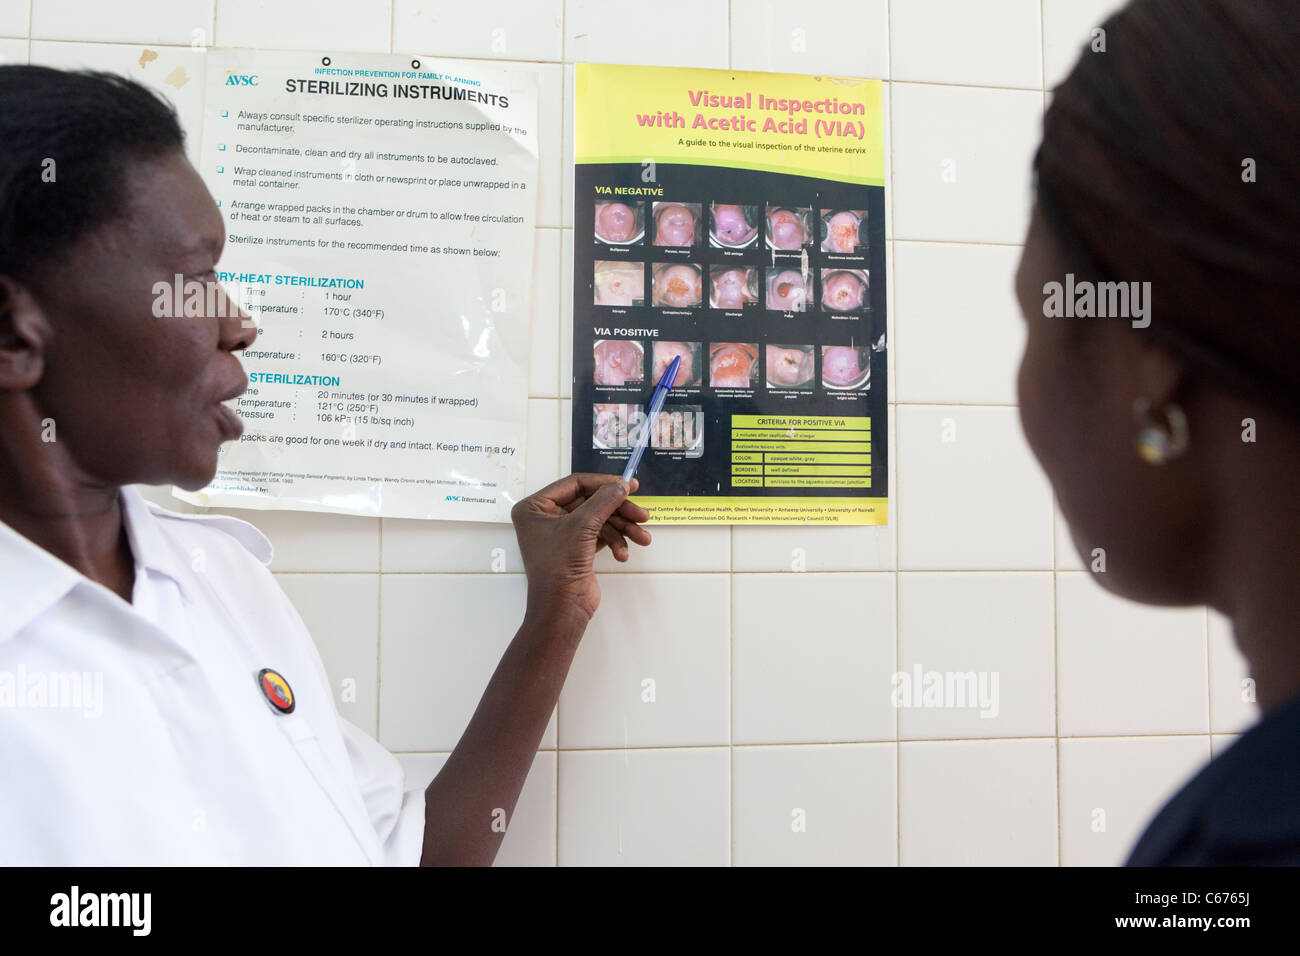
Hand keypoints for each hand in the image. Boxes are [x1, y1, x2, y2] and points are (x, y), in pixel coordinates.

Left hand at [511, 473, 651, 623]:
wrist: (562, 608)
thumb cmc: (557, 569)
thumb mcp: (582, 526)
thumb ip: (604, 501)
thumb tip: (620, 485)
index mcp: (535, 508)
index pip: (574, 484)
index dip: (603, 483)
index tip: (627, 484)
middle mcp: (546, 518)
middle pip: (591, 502)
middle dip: (618, 510)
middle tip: (640, 513)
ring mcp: (562, 534)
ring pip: (600, 520)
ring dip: (622, 529)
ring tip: (642, 537)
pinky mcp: (576, 548)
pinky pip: (601, 535)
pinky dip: (615, 542)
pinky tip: (622, 554)